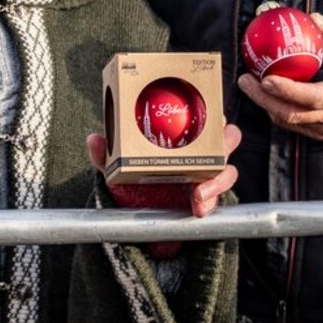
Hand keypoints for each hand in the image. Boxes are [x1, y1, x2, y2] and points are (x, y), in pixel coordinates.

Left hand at [86, 123, 240, 217]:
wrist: (136, 211)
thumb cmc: (131, 176)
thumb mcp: (116, 164)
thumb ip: (105, 153)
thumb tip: (94, 139)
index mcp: (184, 132)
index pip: (207, 113)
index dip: (213, 111)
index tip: (210, 117)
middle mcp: (201, 149)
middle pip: (227, 136)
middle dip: (225, 143)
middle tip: (215, 153)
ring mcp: (207, 173)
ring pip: (228, 168)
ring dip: (219, 179)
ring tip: (199, 193)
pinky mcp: (208, 195)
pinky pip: (218, 196)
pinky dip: (212, 201)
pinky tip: (199, 208)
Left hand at [238, 13, 322, 140]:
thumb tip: (313, 18)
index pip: (312, 97)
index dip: (286, 90)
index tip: (265, 76)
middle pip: (292, 114)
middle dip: (263, 99)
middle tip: (244, 79)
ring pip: (289, 122)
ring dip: (265, 105)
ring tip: (249, 84)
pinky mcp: (322, 133)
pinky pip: (293, 125)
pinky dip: (275, 111)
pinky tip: (264, 94)